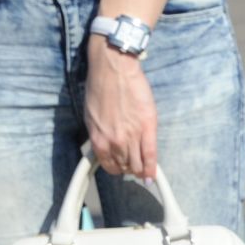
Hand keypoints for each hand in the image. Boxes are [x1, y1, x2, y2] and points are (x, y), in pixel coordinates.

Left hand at [84, 38, 158, 179]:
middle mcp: (114, 141)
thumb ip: (99, 135)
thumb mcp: (91, 116)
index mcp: (99, 139)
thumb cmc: (100, 87)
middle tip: (134, 166)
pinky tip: (153, 176)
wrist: (113, 68)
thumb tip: (106, 147)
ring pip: (138, 165)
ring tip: (144, 170)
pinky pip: (151, 156)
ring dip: (141, 170)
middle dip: (130, 169)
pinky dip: (152, 169)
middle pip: (125, 167)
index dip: (117, 169)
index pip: (109, 166)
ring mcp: (132, 136)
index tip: (121, 169)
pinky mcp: (147, 128)